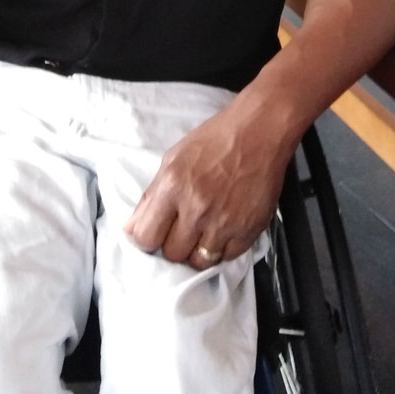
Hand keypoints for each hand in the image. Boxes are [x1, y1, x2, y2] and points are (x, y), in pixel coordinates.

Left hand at [124, 106, 292, 269]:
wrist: (259, 132)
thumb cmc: (216, 140)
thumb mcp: (172, 158)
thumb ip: (152, 195)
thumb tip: (135, 227)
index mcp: (173, 187)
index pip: (146, 237)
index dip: (146, 240)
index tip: (152, 236)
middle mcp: (197, 208)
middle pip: (172, 254)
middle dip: (172, 245)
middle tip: (180, 231)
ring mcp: (224, 222)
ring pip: (199, 262)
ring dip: (197, 252)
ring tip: (201, 234)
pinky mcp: (249, 229)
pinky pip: (227, 257)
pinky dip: (222, 249)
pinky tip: (222, 232)